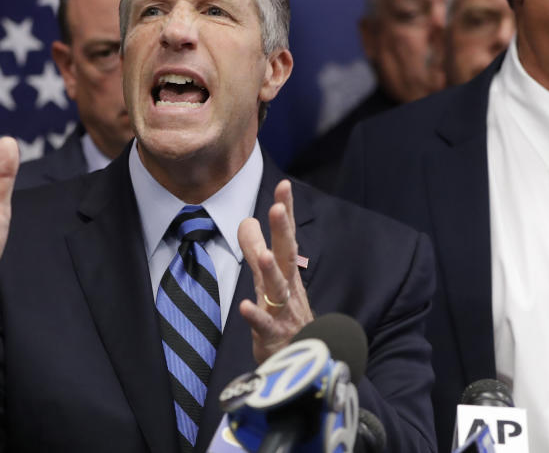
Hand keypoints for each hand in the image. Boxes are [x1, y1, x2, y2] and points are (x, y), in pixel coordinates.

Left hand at [238, 179, 313, 362]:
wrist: (303, 362)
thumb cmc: (285, 316)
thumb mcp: (268, 279)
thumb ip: (254, 249)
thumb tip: (246, 220)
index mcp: (287, 272)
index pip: (286, 237)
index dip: (285, 212)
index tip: (283, 186)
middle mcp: (288, 288)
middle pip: (286, 256)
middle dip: (283, 232)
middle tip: (277, 208)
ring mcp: (283, 311)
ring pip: (278, 289)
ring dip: (271, 271)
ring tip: (263, 255)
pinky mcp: (274, 336)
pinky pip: (265, 325)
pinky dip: (256, 316)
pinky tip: (245, 306)